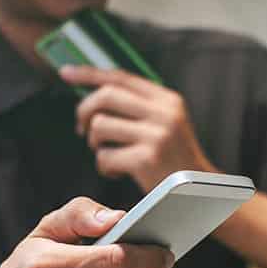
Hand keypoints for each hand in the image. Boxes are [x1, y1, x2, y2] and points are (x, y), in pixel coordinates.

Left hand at [60, 66, 216, 192]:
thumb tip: (96, 96)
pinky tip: (117, 173)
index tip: (66, 73)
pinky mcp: (147, 159)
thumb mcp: (166, 125)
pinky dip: (104, 167)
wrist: (200, 194)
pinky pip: (104, 156)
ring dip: (95, 144)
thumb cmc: (174, 162)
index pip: (122, 77)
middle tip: (82, 129)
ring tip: (107, 155)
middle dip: (84, 111)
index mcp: (167, 100)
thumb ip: (139, 108)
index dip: (90, 74)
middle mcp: (164, 113)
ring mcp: (156, 135)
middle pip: (106, 96)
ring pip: (100, 126)